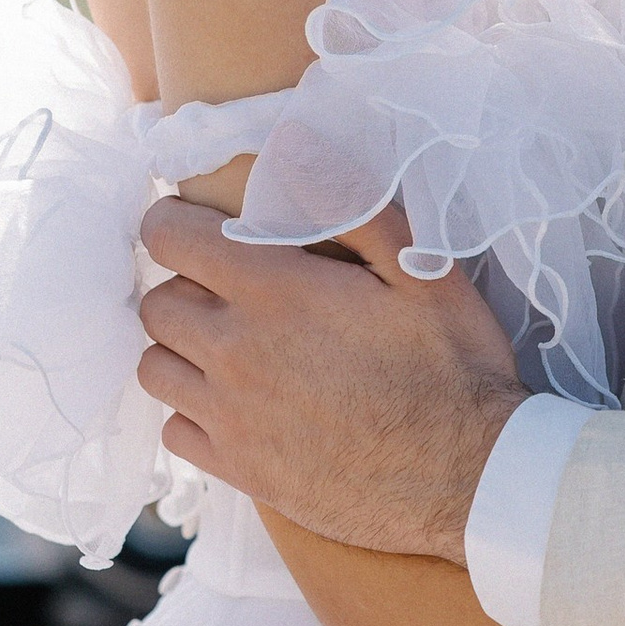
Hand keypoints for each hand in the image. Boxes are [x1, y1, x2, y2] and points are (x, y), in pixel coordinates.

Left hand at [136, 198, 526, 560]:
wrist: (470, 479)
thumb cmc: (455, 368)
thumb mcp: (421, 271)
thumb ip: (351, 206)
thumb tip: (294, 146)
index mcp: (274, 292)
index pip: (167, 237)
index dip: (172, 222)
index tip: (193, 226)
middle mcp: (237, 351)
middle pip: (156, 304)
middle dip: (183, 286)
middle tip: (227, 291)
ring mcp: (232, 416)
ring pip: (154, 368)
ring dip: (181, 350)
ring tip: (226, 348)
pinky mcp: (239, 470)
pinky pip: (175, 431)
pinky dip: (193, 414)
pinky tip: (237, 407)